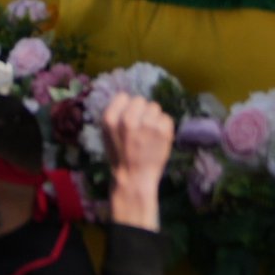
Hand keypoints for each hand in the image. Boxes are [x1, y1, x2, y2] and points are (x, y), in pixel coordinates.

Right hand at [100, 93, 171, 228]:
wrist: (134, 178)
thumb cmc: (120, 155)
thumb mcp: (108, 133)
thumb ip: (117, 113)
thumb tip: (129, 97)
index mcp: (110, 118)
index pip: (123, 96)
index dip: (127, 108)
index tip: (128, 120)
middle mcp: (128, 118)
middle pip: (140, 100)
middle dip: (142, 112)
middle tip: (140, 129)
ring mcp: (147, 124)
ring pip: (155, 107)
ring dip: (153, 118)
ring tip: (149, 135)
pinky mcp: (163, 130)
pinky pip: (166, 118)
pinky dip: (164, 127)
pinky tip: (157, 140)